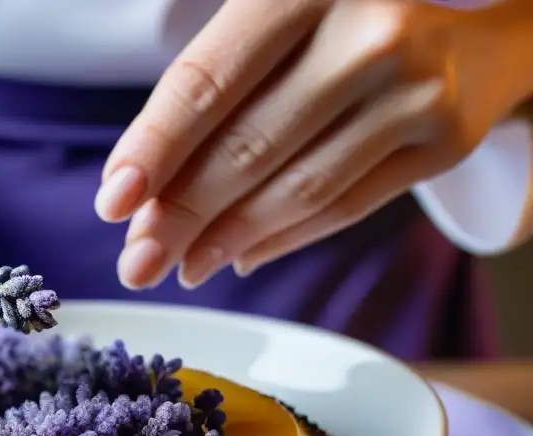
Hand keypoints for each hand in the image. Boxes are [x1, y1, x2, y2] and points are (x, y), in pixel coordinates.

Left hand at [99, 0, 532, 287]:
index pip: (207, 82)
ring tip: (182, 265)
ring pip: (298, 188)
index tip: (112, 203)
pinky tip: (239, 255)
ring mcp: (415, 87)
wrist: (467, 27)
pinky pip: (346, 208)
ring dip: (226, 239)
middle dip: (180, 215)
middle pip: (248, 146)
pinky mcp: (445, 139)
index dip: (153, 149)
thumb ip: (209, 99)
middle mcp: (365, 30)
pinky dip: (283, 240)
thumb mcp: (270, 29)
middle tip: (136, 261)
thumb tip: (141, 199)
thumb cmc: (336, 27)